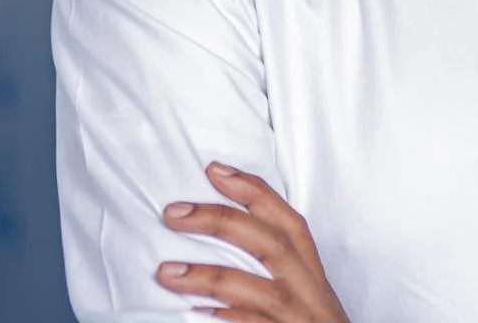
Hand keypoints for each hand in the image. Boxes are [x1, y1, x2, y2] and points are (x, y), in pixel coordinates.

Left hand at [157, 162, 350, 321]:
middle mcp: (310, 290)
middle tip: (174, 213)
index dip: (254, 191)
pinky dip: (230, 320)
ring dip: (211, 276)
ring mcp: (301, 319)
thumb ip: (276, 270)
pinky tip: (194, 314)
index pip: (287, 220)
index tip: (215, 170)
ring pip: (259, 290)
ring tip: (166, 271)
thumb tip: (227, 236)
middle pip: (270, 243)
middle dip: (222, 222)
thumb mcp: (305, 295)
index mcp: (311, 272)